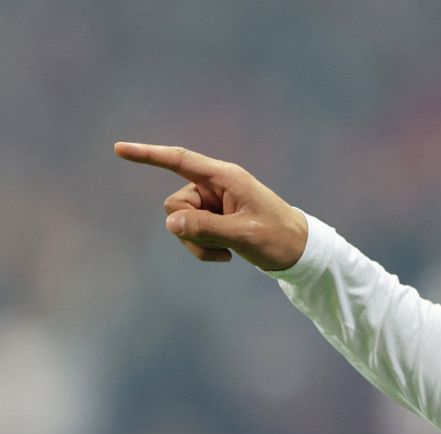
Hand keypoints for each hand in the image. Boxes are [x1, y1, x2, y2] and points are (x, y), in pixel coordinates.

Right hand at [114, 142, 307, 270]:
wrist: (300, 252)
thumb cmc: (278, 238)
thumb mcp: (243, 235)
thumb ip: (206, 228)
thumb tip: (171, 223)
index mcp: (226, 177)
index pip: (180, 160)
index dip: (148, 155)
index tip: (119, 149)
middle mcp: (216, 186)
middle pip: (175, 204)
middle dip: (189, 228)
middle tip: (221, 242)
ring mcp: (214, 204)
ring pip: (180, 223)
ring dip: (197, 243)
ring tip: (227, 251)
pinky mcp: (214, 220)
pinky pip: (190, 234)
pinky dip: (203, 248)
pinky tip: (228, 255)